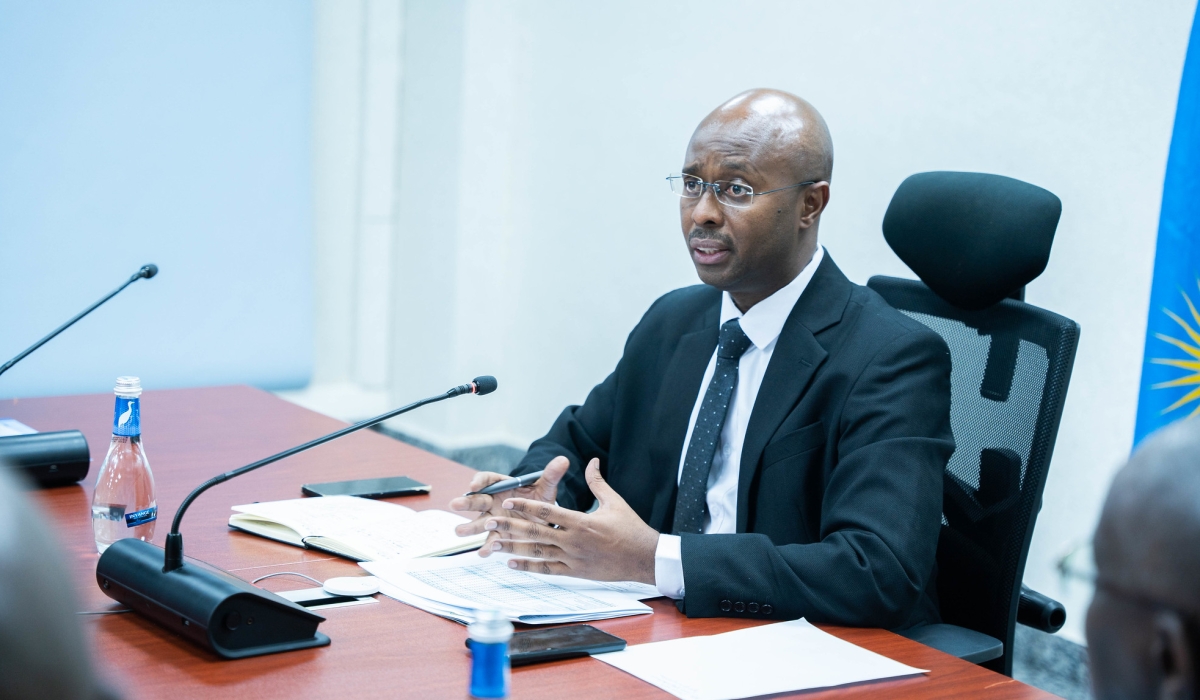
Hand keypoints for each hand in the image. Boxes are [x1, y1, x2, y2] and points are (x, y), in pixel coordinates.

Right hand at [449, 456, 568, 554]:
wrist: (543, 518)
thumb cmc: (539, 498)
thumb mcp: (546, 487)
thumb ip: (551, 475)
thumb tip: (563, 460)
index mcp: (502, 485)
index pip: (487, 479)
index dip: (479, 481)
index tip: (473, 485)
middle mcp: (493, 501)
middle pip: (477, 500)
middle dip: (466, 503)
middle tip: (454, 505)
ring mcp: (494, 519)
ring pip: (479, 522)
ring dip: (469, 527)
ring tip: (459, 532)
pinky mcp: (499, 535)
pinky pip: (491, 540)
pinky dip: (488, 546)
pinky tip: (484, 553)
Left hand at [484, 458, 658, 583]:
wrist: (644, 558)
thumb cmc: (631, 528)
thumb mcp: (614, 502)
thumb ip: (597, 482)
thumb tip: (592, 461)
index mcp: (580, 521)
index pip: (546, 511)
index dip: (524, 505)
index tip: (507, 500)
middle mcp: (573, 540)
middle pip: (534, 532)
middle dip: (509, 526)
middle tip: (488, 521)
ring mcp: (572, 559)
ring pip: (536, 552)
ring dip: (513, 547)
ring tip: (492, 543)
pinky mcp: (575, 572)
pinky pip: (547, 569)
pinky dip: (528, 566)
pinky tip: (510, 563)